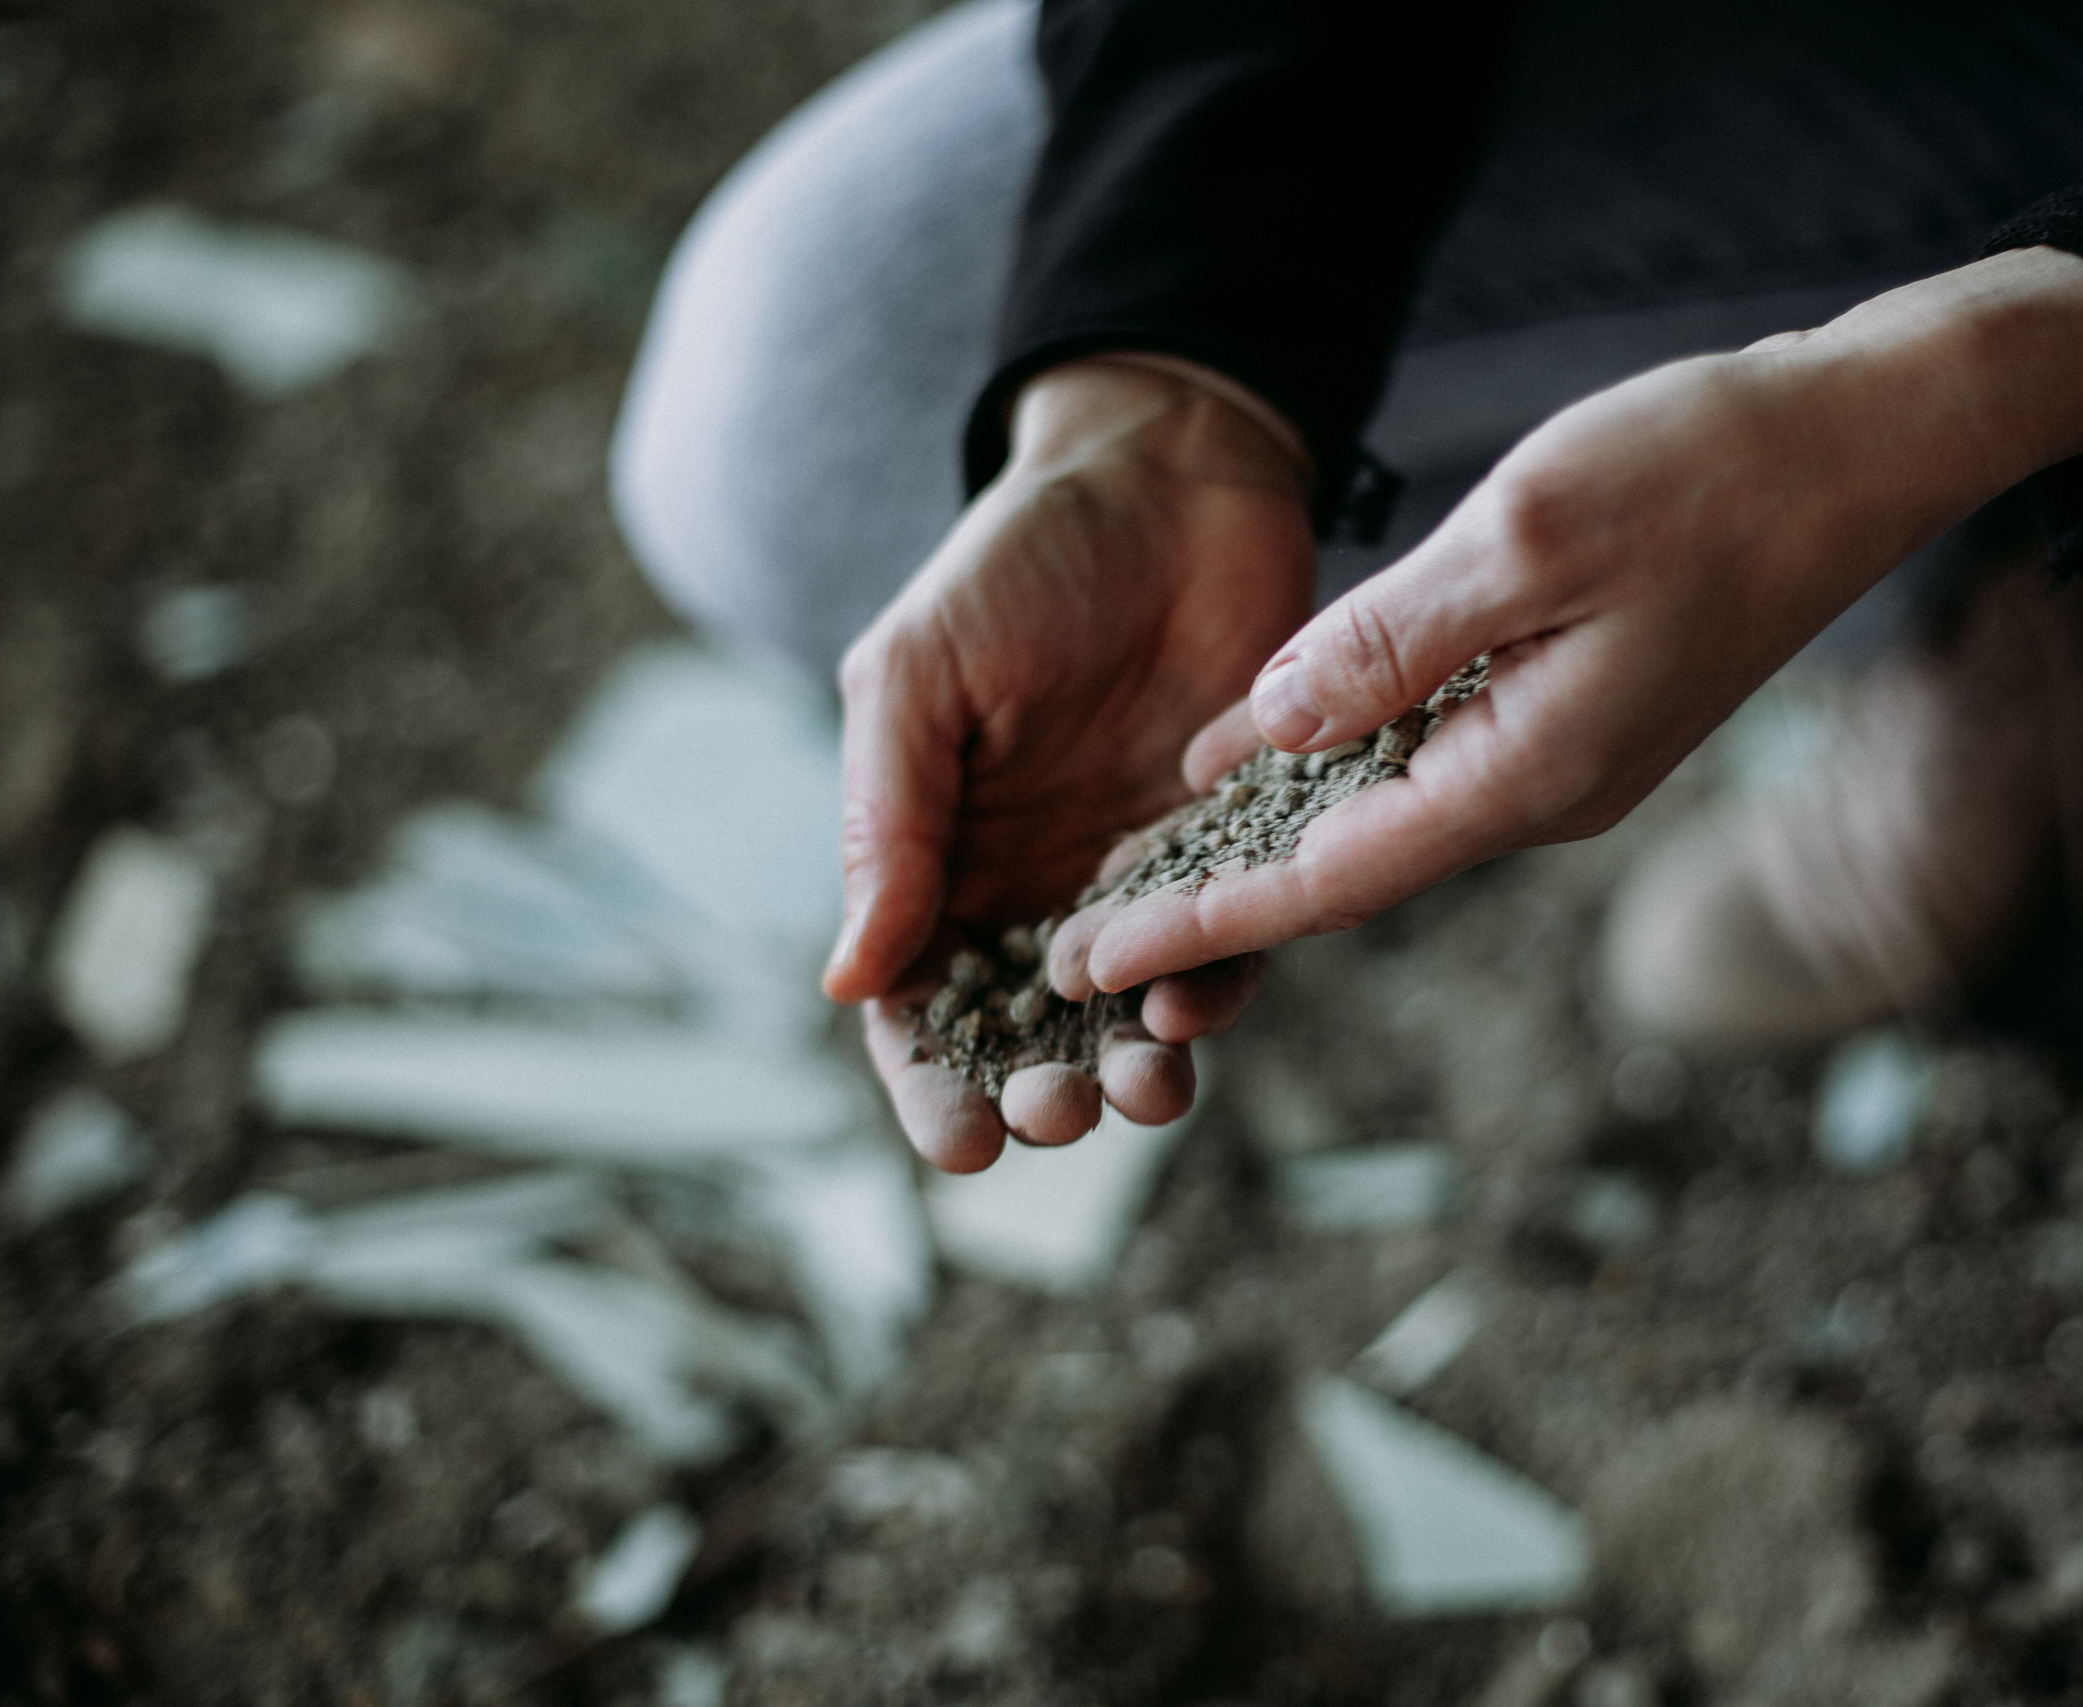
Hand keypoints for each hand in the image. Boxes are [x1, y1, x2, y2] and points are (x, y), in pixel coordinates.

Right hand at [826, 359, 1312, 1171]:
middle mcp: (1040, 884)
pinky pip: (1230, 940)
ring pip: (1135, 1008)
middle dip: (1042, 1091)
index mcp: (941, 859)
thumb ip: (885, 825)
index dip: (933, 1088)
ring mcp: (1142, 871)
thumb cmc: (1015, 563)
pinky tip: (1203, 1002)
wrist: (1167, 475)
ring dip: (1136, 1063)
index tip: (959, 1147)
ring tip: (1145, 1086)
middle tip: (1059, 1112)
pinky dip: (1217, 984)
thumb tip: (846, 983)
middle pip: (1033, 1032)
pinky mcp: (1236, 844)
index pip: (922, 1007)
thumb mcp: (916, 679)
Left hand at [1048, 248, 2082, 996]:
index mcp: (1525, 773)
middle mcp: (1537, 794)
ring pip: (1381, 818)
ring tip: (1133, 864)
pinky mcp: (1570, 717)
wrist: (1859, 446)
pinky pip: (1424, 762)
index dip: (1200, 919)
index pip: (1329, 878)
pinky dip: (1333, 769)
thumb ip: (1389, 640)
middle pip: (1344, 872)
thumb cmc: (1706, 471)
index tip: (1090, 959)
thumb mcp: (1526, 534)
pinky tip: (1250, 754)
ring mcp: (1559, 761)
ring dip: (1264, 843)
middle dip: (1212, 903)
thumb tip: (1271, 726)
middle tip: (1076, 937)